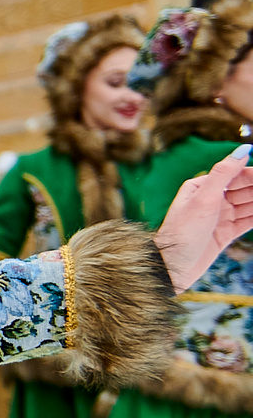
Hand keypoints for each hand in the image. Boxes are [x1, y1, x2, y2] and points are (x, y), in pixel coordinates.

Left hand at [152, 144, 252, 289]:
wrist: (172, 266)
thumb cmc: (182, 231)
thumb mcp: (204, 198)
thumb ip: (224, 174)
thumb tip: (243, 150)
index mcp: (202, 187)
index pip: (236, 175)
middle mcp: (211, 200)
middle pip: (244, 189)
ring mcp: (219, 217)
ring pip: (249, 205)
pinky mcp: (225, 233)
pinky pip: (248, 221)